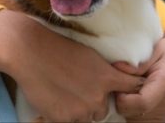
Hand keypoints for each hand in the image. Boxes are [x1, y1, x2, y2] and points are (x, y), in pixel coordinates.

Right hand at [0, 9, 143, 121]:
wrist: (31, 53)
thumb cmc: (60, 49)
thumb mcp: (91, 56)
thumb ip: (105, 73)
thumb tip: (115, 83)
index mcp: (108, 78)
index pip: (133, 88)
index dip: (128, 89)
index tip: (122, 88)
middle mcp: (97, 98)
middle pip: (105, 109)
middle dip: (96, 103)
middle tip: (81, 90)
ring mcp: (80, 111)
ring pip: (88, 118)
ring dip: (81, 111)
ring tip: (67, 94)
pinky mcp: (62, 119)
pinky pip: (70, 122)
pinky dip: (64, 115)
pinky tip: (56, 99)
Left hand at [114, 21, 164, 121]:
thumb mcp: (156, 49)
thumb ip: (137, 62)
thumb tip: (116, 67)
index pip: (142, 103)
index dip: (124, 99)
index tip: (119, 88)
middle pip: (135, 114)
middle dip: (123, 103)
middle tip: (123, 87)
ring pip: (136, 120)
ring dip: (129, 109)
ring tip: (131, 91)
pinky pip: (143, 122)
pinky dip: (136, 113)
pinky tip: (137, 98)